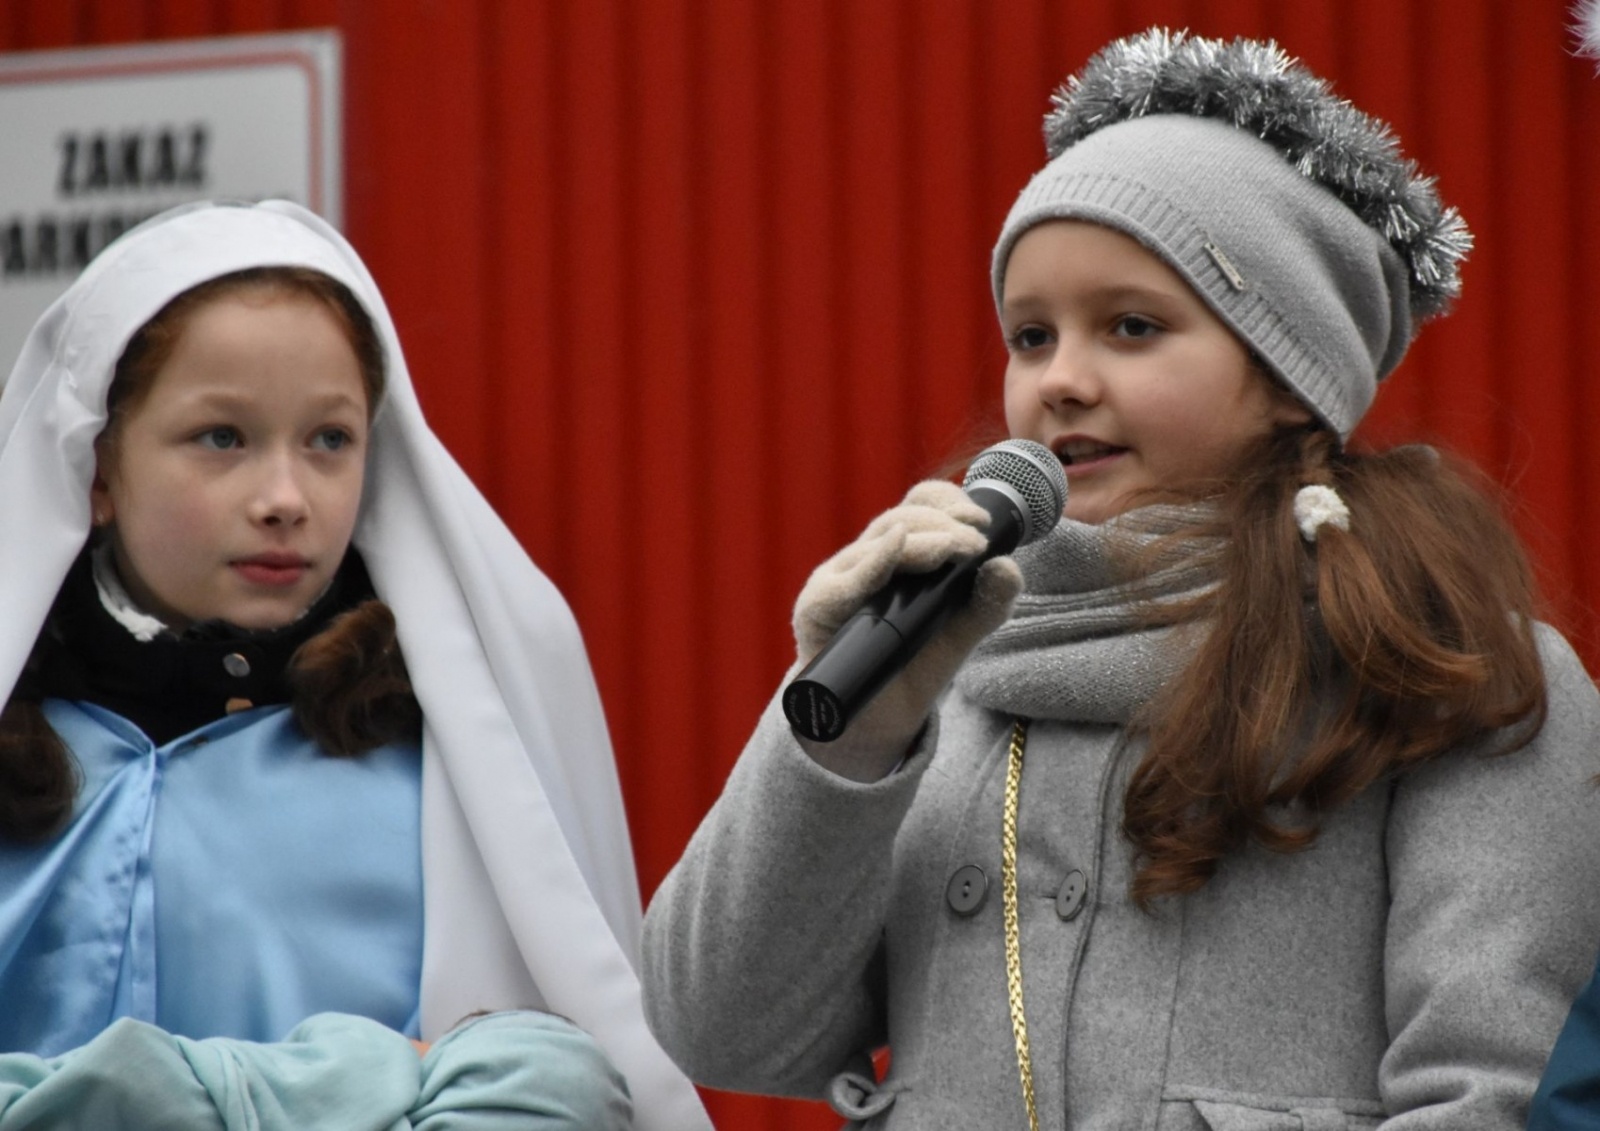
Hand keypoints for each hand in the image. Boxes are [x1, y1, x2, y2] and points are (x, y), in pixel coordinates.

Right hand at [791, 480, 1021, 778]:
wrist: (875, 722)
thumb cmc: (912, 665)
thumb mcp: (961, 633)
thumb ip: (988, 602)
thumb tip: (1007, 566)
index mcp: (899, 554)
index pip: (917, 505)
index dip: (947, 500)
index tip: (981, 519)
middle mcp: (867, 559)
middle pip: (902, 518)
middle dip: (944, 523)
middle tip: (977, 543)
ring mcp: (840, 581)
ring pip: (877, 541)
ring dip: (923, 539)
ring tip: (956, 549)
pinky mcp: (817, 610)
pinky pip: (839, 583)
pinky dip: (871, 561)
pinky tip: (895, 546)